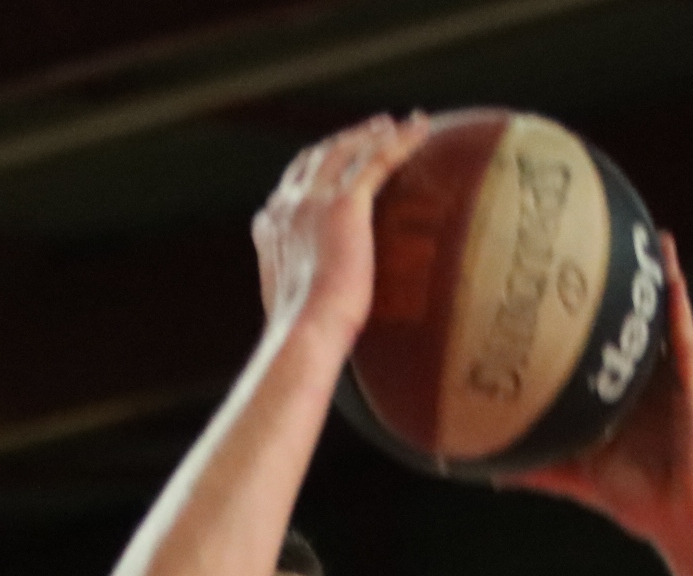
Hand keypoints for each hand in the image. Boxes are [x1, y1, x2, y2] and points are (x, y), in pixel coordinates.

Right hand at [252, 114, 429, 347]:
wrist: (305, 331)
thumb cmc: (303, 335)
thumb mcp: (295, 308)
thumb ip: (303, 294)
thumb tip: (316, 318)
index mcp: (271, 229)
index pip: (287, 190)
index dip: (308, 174)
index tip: (325, 171)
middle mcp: (287, 206)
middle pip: (314, 158)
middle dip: (340, 142)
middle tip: (366, 133)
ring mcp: (313, 201)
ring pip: (344, 150)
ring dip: (369, 132)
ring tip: (391, 124)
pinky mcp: (345, 204)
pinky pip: (377, 159)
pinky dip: (400, 140)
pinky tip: (421, 128)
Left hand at [506, 234, 692, 548]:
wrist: (680, 518)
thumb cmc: (633, 500)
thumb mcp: (575, 477)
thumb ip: (537, 470)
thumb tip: (488, 472)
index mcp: (616, 398)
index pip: (594, 349)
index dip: (578, 319)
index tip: (552, 284)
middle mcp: (641, 381)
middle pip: (626, 323)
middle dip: (616, 286)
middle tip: (591, 241)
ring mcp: (669, 378)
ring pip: (659, 318)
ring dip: (653, 278)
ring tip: (642, 234)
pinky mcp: (692, 382)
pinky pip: (682, 333)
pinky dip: (676, 301)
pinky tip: (669, 269)